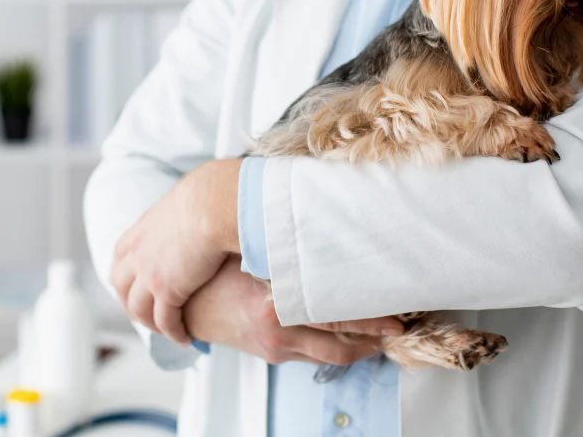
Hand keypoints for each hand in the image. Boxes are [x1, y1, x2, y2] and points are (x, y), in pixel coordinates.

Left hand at [111, 159, 242, 345]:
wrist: (213, 205)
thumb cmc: (208, 196)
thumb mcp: (183, 202)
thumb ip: (180, 214)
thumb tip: (198, 209)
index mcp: (138, 232)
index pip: (120, 260)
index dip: (125, 278)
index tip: (135, 288)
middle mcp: (136, 255)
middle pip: (121, 288)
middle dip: (131, 305)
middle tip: (147, 316)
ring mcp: (148, 275)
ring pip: (140, 310)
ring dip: (152, 325)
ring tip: (169, 331)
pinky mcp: (167, 291)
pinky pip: (166, 321)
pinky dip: (173, 333)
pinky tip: (186, 338)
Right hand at [185, 257, 405, 364]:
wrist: (184, 302)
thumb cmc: (217, 270)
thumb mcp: (252, 253)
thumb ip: (288, 247)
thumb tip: (331, 225)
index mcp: (275, 305)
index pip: (337, 316)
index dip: (372, 320)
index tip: (397, 317)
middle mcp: (278, 333)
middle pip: (342, 346)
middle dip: (375, 340)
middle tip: (398, 329)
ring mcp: (276, 348)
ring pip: (332, 357)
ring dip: (360, 348)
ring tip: (383, 336)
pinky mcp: (272, 355)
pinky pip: (315, 358)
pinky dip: (337, 349)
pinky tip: (352, 338)